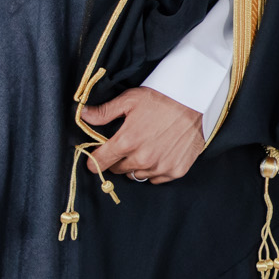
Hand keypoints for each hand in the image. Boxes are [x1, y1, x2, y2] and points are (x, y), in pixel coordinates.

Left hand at [81, 87, 204, 183]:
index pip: (98, 163)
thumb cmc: (162, 99)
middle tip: (128, 145)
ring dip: (136, 166)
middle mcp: (141, 158)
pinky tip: (160, 154)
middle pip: (117, 170)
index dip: (95, 159)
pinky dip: (155, 170)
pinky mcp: (175, 171)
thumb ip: (104, 112)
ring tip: (145, 149)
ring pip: (136, 175)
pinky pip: (156, 179)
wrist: (196, 102)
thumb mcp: (130, 100)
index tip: (98, 155)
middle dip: (118, 160)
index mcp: (126, 142)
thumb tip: (81, 115)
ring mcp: (159, 166)